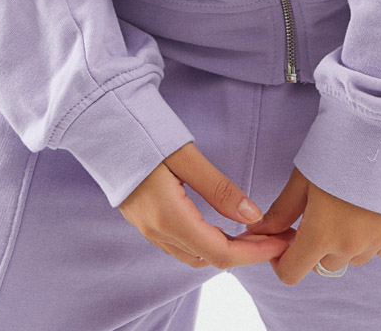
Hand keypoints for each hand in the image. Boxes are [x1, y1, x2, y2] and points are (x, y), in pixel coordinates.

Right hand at [119, 141, 294, 270]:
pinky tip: (218, 225)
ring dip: (224, 249)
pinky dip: (204, 242)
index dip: (254, 253)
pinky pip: (179, 243)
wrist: (99, 121)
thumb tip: (253, 216)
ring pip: (193, 254)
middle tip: (273, 236)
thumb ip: (219, 189)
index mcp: (169, 217)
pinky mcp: (141, 217)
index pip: (221, 253)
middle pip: (208, 259)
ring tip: (251, 233)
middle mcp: (156, 230)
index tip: (280, 243)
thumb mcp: (186, 156)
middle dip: (244, 253)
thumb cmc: (142, 132)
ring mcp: (145, 226)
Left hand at [246, 165, 380, 284]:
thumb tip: (258, 232)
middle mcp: (349, 247)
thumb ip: (281, 212)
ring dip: (343, 244)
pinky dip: (371, 238)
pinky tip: (368, 209)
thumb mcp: (302, 178)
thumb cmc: (337, 149)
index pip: (291, 273)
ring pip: (351, 259)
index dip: (281, 259)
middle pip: (322, 265)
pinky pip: (378, 250)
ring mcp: (376, 243)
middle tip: (317, 212)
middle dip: (314, 246)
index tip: (285, 238)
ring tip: (346, 206)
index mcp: (321, 234)